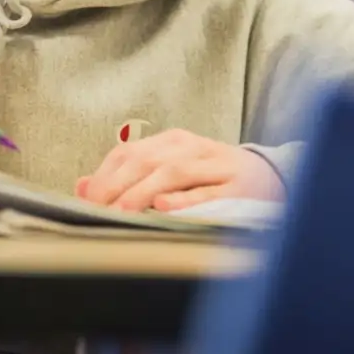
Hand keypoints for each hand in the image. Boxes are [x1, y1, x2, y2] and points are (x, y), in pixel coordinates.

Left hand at [75, 129, 284, 211]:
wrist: (272, 177)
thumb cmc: (212, 177)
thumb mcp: (171, 170)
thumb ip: (129, 176)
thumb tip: (81, 186)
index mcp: (173, 142)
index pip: (129, 152)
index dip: (104, 175)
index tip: (86, 199)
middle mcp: (191, 148)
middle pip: (146, 160)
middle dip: (116, 185)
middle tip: (97, 209)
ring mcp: (215, 165)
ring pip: (173, 172)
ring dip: (142, 192)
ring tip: (121, 211)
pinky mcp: (237, 187)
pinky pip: (207, 192)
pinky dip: (184, 199)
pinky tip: (163, 207)